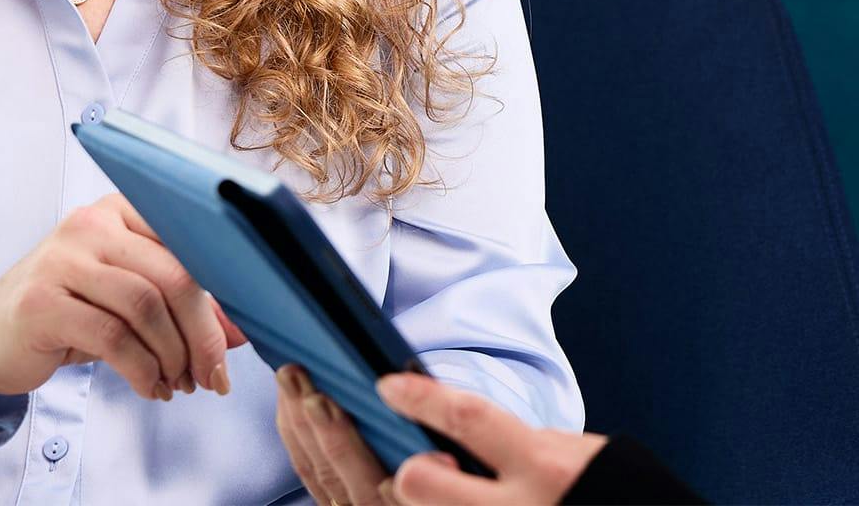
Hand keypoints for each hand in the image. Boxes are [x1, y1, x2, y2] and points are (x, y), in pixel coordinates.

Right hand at [0, 193, 247, 418]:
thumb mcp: (126, 296)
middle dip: (202, 335)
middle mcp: (92, 222)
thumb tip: (243, 330)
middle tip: (211, 377)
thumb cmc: (69, 309)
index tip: (233, 343)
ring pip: (146, 306)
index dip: (219, 296)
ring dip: (173, 357)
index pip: (188, 242)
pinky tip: (148, 387)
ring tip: (176, 384)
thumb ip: (181, 303)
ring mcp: (63, 258)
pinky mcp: (44, 301)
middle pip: (173, 275)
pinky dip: (142, 370)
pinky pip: (113, 337)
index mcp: (120, 208)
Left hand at [274, 362, 606, 505]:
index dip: (425, 401)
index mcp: (539, 467)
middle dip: (353, 444)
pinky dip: (326, 472)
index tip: (385, 380)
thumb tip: (429, 397)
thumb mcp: (557, 450)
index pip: (472, 425)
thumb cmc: (575, 485)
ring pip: (374, 503)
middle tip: (316, 392)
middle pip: (410, 484)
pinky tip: (305, 429)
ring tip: (298, 393)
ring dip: (325, 450)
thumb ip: (502, 432)